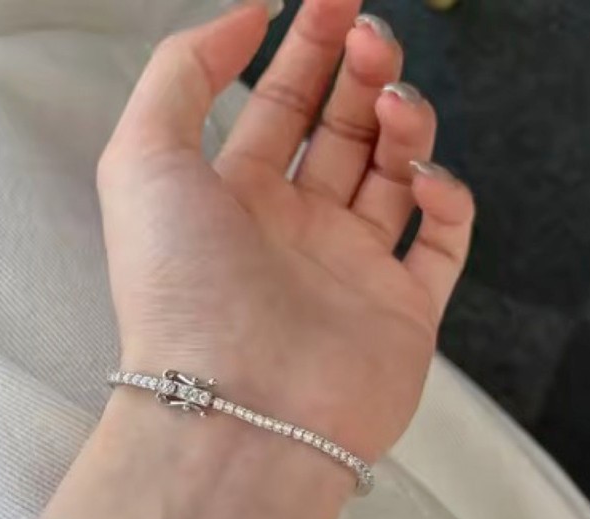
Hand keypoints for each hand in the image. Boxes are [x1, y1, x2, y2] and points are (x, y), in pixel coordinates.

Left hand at [43, 0, 474, 518]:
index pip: (280, 107)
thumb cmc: (181, 286)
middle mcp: (293, 233)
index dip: (308, 48)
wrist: (234, 407)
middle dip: (362, 74)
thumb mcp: (142, 159)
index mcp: (235, 199)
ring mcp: (350, 273)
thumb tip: (243, 15)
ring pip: (396, 178)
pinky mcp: (401, 313)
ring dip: (405, 127)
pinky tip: (425, 182)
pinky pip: (440, 246)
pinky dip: (446, 202)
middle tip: (373, 39)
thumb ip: (180, 73)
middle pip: (343, 133)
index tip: (334, 0)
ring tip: (392, 108)